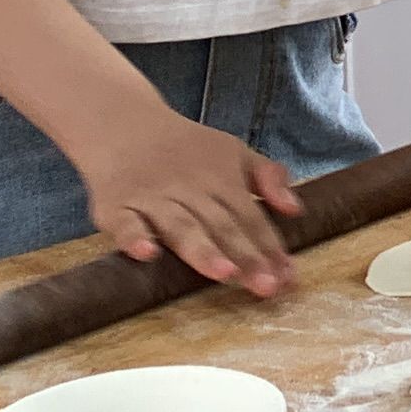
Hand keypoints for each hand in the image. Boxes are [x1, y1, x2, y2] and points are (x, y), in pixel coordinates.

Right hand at [79, 100, 304, 297]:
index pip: (251, 218)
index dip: (270, 247)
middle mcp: (189, 190)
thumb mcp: (235, 152)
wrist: (123, 124)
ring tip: (226, 274)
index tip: (289, 277)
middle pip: (222, 227)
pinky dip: (134, 238)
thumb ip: (268, 177)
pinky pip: (124, 224)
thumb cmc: (186, 148)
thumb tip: (296, 209)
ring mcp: (151, 199)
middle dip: (246, 257)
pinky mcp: (114, 206)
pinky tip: (147, 255)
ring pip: (180, 227)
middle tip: (267, 286)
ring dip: (202, 250)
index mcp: (221, 180)